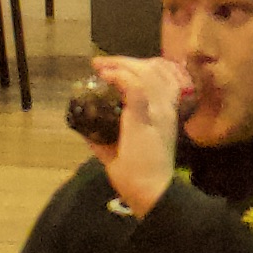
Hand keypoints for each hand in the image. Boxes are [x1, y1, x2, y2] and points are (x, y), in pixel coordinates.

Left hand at [87, 53, 184, 214]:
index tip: (122, 67)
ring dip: (121, 65)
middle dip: (127, 61)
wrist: (151, 190)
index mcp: (166, 115)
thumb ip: (107, 137)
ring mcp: (157, 111)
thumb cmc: (140, 176)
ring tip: (101, 67)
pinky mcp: (144, 116)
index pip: (167, 78)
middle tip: (103, 63)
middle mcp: (165, 109)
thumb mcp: (123, 150)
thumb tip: (86, 127)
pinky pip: (133, 86)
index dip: (147, 66)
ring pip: (145, 73)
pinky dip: (119, 76)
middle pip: (155, 70)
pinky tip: (106, 76)